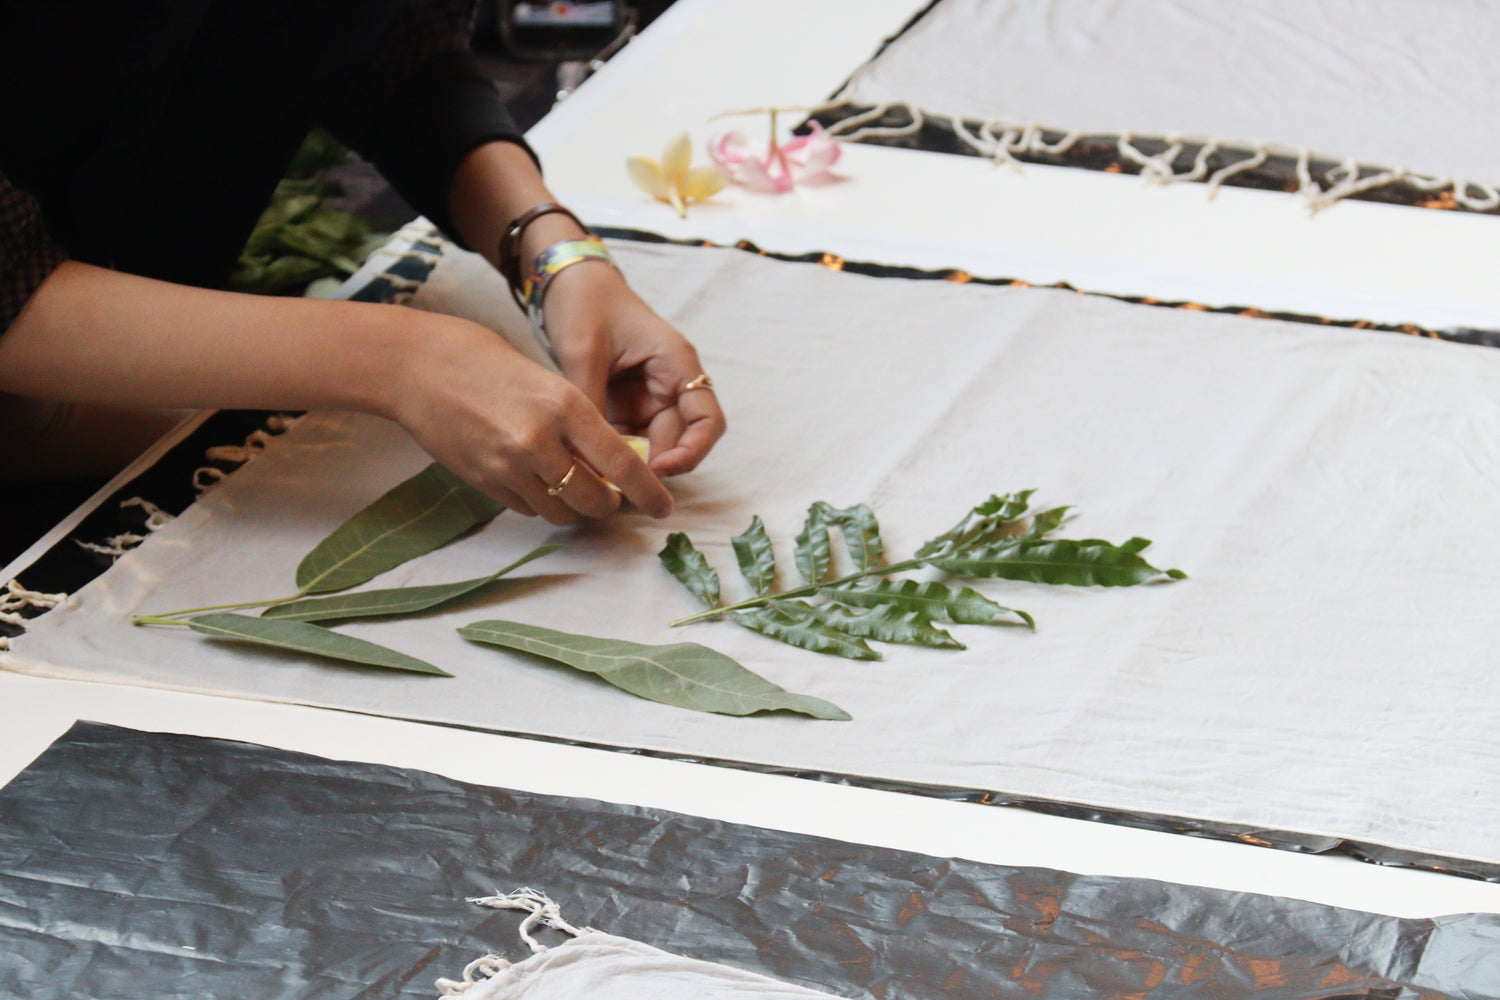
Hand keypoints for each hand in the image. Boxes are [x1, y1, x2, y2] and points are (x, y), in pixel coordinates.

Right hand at [392, 312, 673, 523]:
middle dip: (610, 504)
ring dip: (574, 508)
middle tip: (612, 498)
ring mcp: (509, 465)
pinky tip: (535, 481)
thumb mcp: (546, 380)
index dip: (649, 492)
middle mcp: (541, 440)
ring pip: (561, 512)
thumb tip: (608, 463)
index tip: (664, 506)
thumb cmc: (485, 361)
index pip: (622, 463)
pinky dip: (540, 503)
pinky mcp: (484, 481)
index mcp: (566, 406)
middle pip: (596, 498)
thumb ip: (578, 421)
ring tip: (571, 489)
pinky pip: (528, 509)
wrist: (418, 367)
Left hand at [539, 260, 726, 476]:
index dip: (692, 453)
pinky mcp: (625, 404)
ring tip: (601, 483)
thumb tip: (589, 455)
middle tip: (619, 490)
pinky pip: (628, 439)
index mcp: (676, 363)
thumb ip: (591, 402)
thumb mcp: (584, 351)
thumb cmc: (584, 303)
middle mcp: (670, 384)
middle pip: (679, 441)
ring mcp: (648, 396)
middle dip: (654, 468)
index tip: (659, 473)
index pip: (707, 421)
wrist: (565, 280)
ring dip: (633, 466)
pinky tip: (591, 466)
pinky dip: (614, 454)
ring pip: (652, 446)